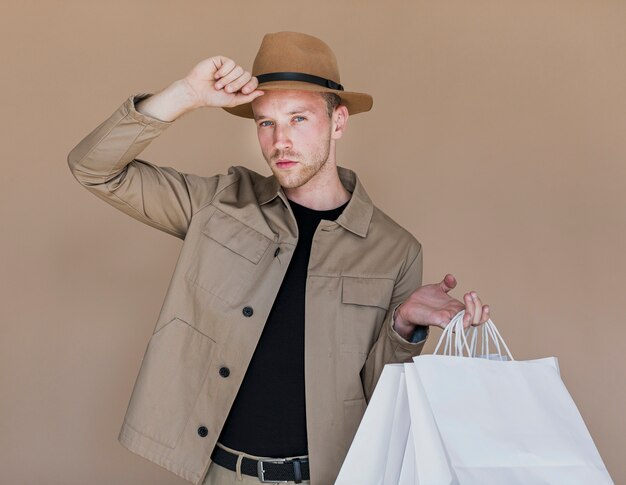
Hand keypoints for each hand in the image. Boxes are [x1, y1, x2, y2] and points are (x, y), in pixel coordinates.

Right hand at [136, 56, 263, 121]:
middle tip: (226, 90)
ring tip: (218, 85)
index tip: (244, 91)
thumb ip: (248, 97)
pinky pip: (230, 63)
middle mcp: (236, 75)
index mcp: (240, 85)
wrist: (197, 92)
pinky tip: (216, 76)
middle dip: (237, 84)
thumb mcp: (233, 101)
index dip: (251, 85)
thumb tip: (263, 92)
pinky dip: (224, 71)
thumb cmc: (213, 98)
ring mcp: (229, 67)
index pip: (253, 81)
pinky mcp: (221, 61)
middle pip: (246, 75)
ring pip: (239, 69)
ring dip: (228, 79)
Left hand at [394, 274, 489, 337]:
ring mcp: (449, 319)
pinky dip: (463, 323)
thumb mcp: (437, 288)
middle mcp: (455, 315)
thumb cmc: (422, 300)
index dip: (481, 307)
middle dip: (477, 306)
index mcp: (456, 308)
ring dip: (473, 312)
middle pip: (476, 318)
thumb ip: (446, 284)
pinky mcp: (440, 322)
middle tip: (470, 294)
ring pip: (469, 324)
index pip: (476, 313)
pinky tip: (465, 315)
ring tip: (468, 298)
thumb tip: (452, 277)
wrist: (408, 305)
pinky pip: (455, 328)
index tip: (474, 293)